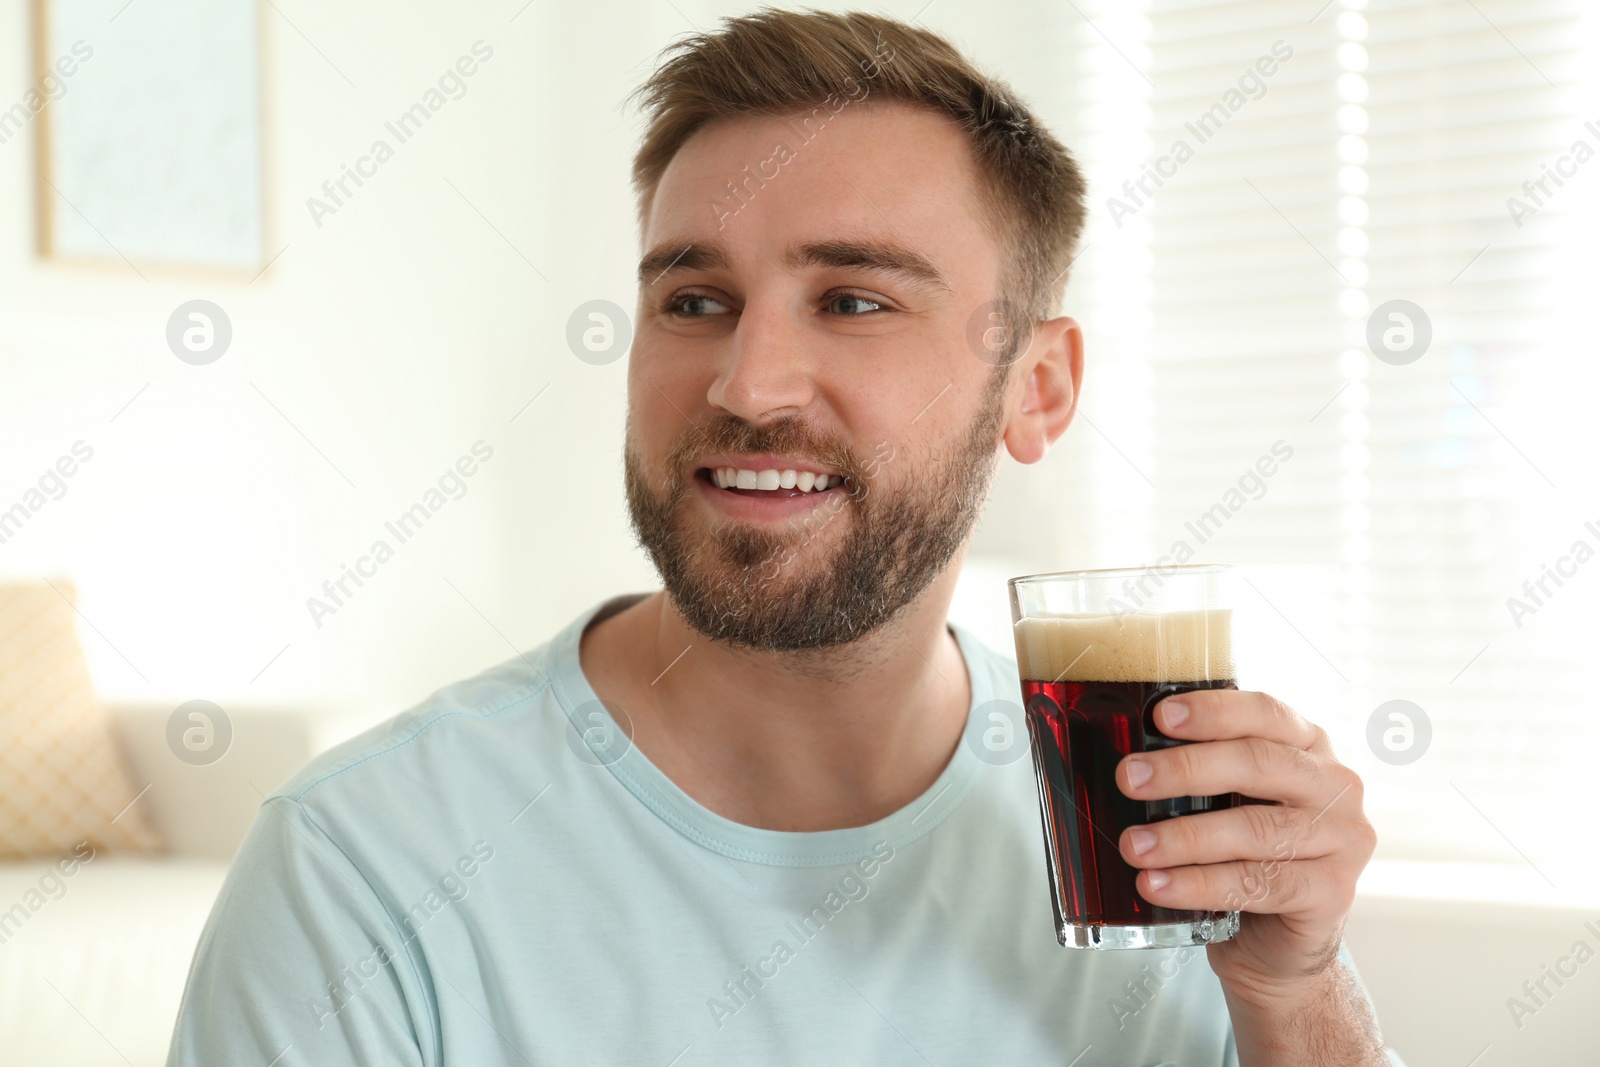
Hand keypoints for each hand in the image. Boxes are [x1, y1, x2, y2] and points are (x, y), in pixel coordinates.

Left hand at [1114, 689, 1376, 1008]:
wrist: (1277, 941)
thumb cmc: (1244, 854)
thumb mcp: (1227, 801)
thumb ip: (1198, 773)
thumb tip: (1124, 759)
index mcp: (1307, 745)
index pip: (1265, 713)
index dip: (1214, 711)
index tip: (1160, 715)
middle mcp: (1334, 785)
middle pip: (1259, 764)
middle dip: (1186, 769)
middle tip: (1128, 778)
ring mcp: (1342, 839)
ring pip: (1256, 829)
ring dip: (1184, 837)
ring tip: (1133, 846)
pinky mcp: (1333, 892)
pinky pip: (1260, 884)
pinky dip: (1200, 885)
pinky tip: (1157, 885)